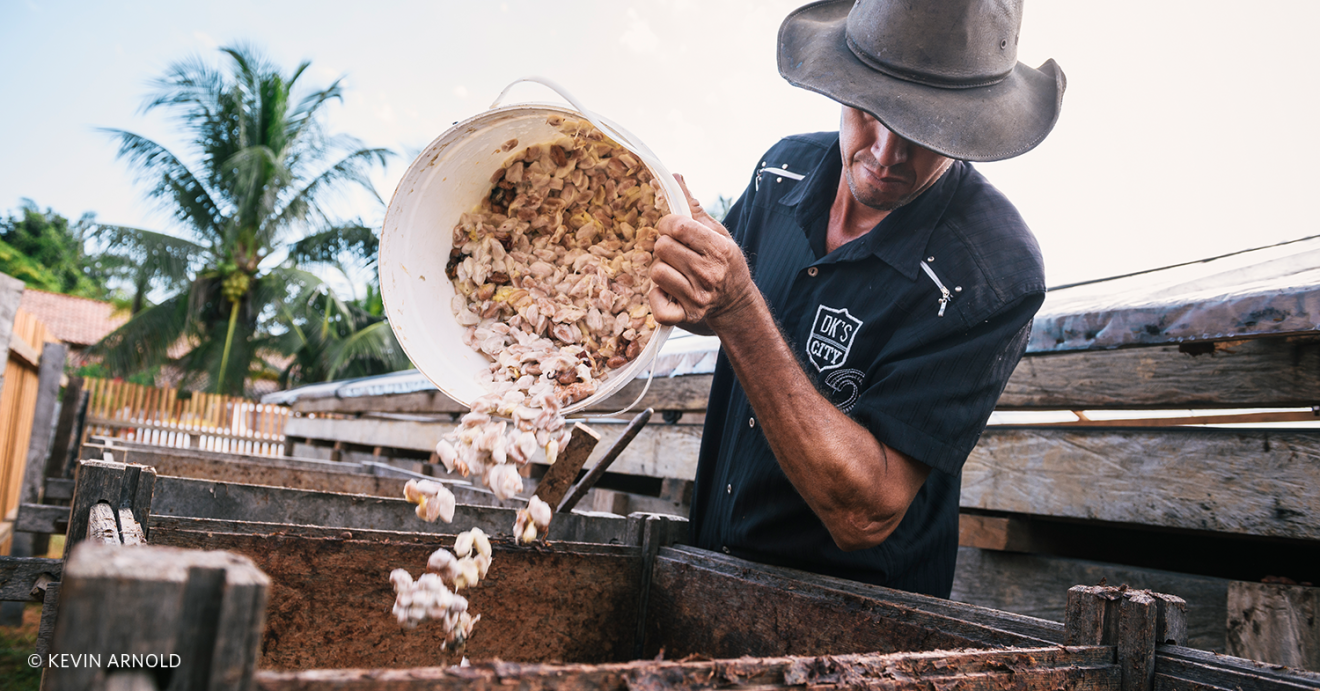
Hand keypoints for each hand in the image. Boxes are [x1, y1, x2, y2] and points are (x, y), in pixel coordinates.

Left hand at [648, 175, 756, 330]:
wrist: (736, 304)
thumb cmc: (725, 263)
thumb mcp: (718, 233)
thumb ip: (694, 208)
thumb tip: (676, 177)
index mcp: (718, 249)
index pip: (677, 226)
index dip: (668, 224)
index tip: (673, 229)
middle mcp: (709, 273)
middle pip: (662, 247)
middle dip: (664, 246)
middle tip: (676, 252)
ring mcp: (698, 297)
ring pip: (657, 272)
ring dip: (661, 269)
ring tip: (675, 271)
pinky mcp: (687, 316)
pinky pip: (657, 304)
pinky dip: (657, 297)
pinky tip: (668, 291)